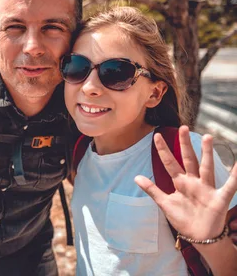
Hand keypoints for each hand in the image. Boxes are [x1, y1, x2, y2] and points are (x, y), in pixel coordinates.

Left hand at [135, 126, 236, 240]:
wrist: (200, 236)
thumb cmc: (183, 218)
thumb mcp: (165, 203)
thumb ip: (152, 189)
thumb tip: (136, 177)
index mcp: (180, 183)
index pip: (170, 163)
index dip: (163, 150)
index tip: (156, 135)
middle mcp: (194, 182)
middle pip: (188, 159)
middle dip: (185, 145)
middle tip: (183, 127)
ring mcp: (207, 188)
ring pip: (206, 167)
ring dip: (207, 153)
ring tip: (207, 137)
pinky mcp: (219, 198)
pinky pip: (230, 186)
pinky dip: (235, 176)